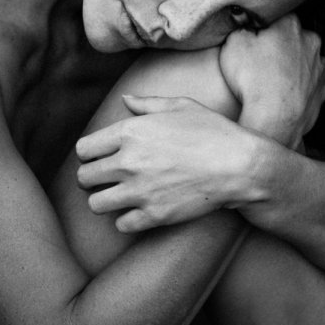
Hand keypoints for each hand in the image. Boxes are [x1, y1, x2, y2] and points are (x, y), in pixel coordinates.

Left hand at [75, 95, 247, 231]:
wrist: (241, 166)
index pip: (83, 149)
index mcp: (130, 132)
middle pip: (84, 178)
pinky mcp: (154, 215)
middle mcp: (129, 162)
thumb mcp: (182, 106)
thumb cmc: (214, 132)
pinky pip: (121, 225)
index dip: (89, 155)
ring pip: (95, 205)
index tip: (100, 158)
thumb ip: (148, 104)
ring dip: (105, 201)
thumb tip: (126, 99)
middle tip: (108, 180)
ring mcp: (140, 191)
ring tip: (119, 197)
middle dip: (93, 178)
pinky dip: (127, 220)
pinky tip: (139, 212)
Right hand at [218, 14, 324, 148]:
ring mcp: (319, 68)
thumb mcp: (233, 43)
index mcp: (290, 24)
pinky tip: (282, 97)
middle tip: (258, 63)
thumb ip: (241, 28)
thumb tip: (246, 26)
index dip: (261, 29)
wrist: (274, 121)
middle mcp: (311, 41)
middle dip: (278, 47)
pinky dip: (298, 88)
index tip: (251, 41)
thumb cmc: (252, 80)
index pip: (276, 17)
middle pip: (291, 38)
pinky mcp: (321, 92)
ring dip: (290, 68)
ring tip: (270, 83)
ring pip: (302, 61)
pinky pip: (308, 85)